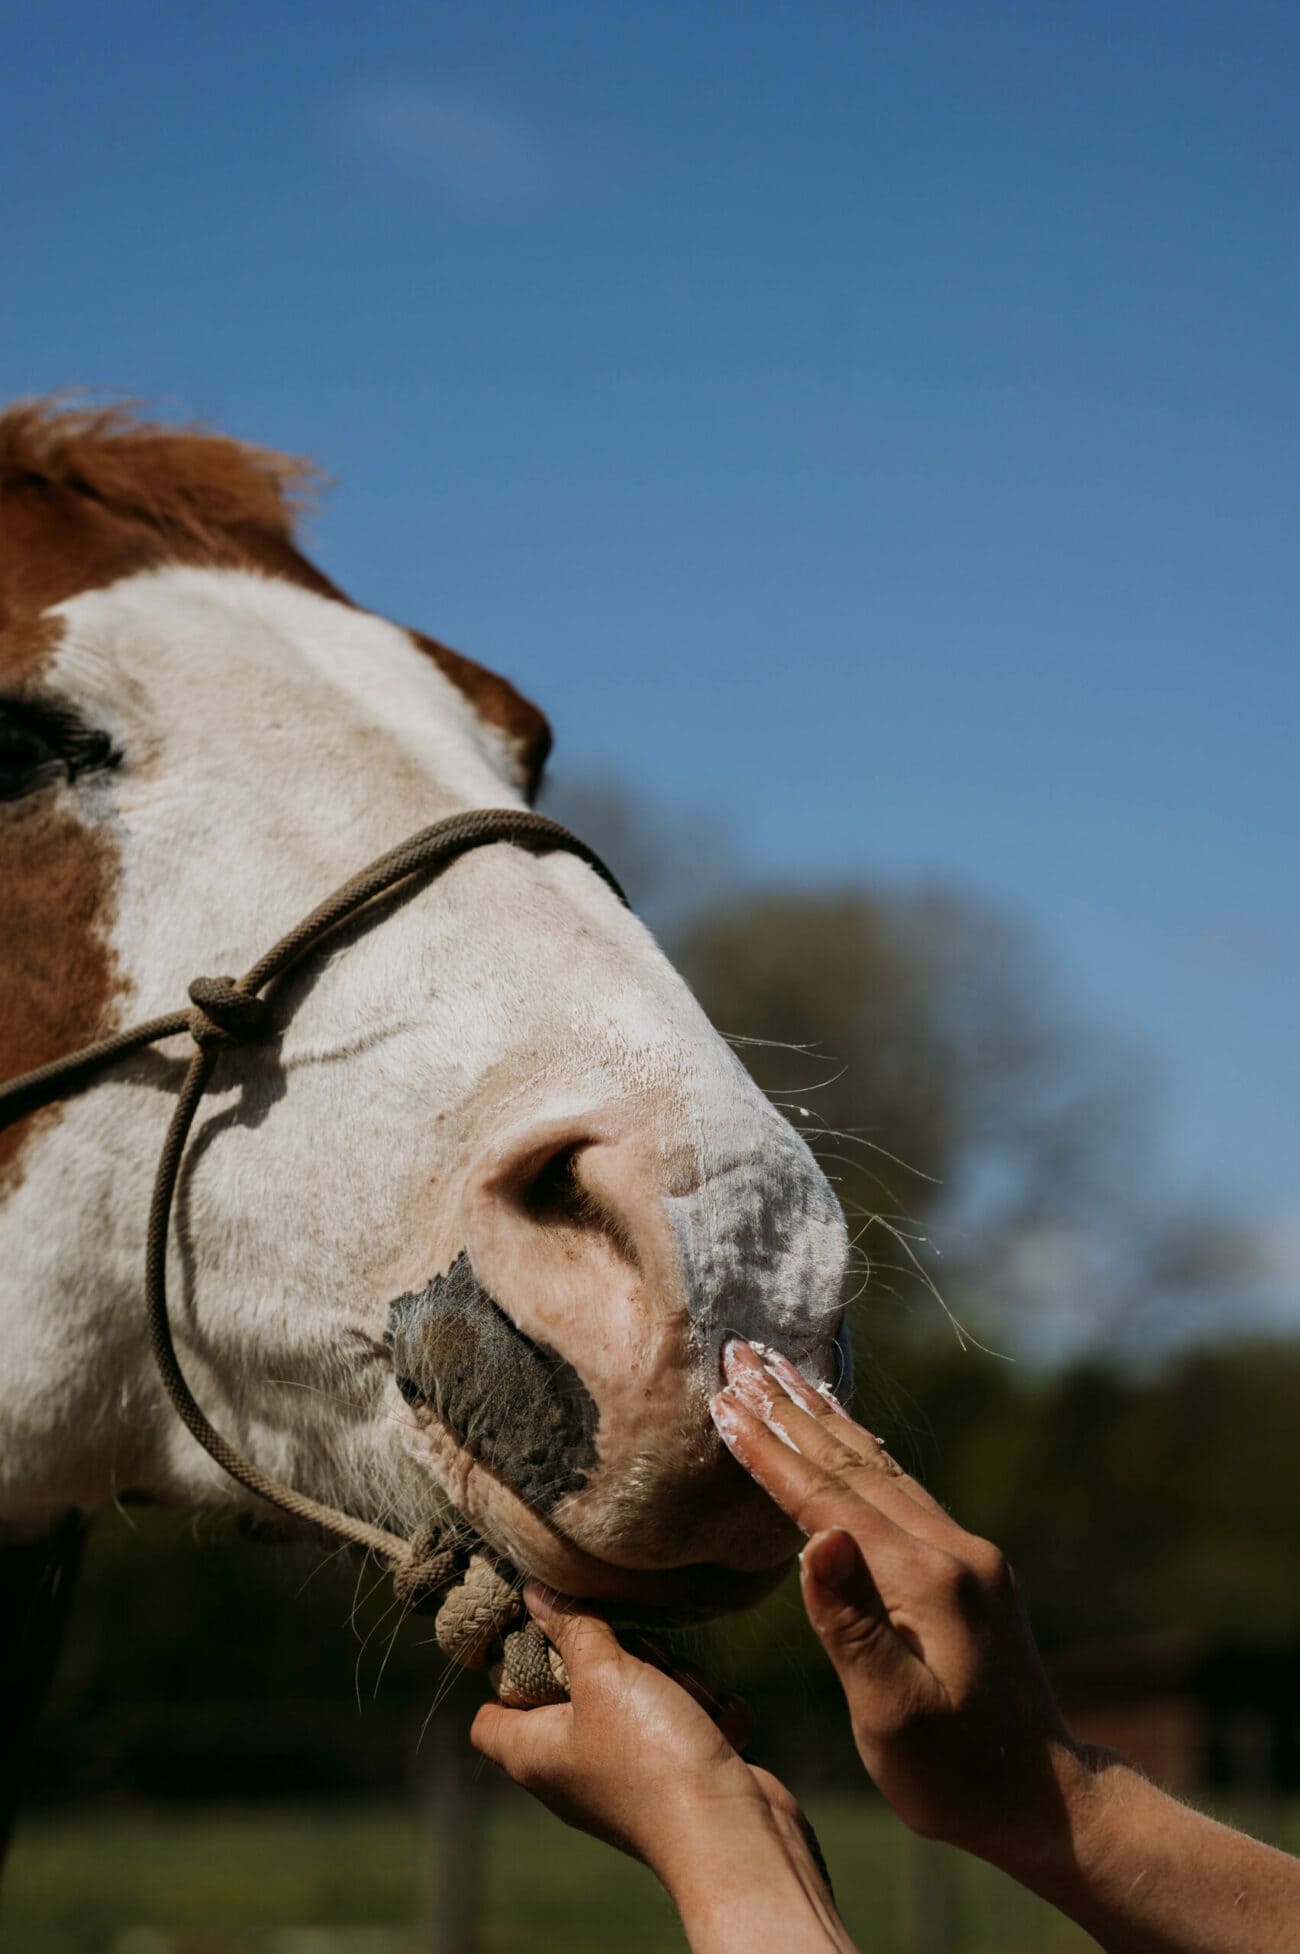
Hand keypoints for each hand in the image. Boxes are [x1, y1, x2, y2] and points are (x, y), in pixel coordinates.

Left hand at [471, 1583, 767, 1872]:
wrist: (727, 1832)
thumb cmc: (651, 1756)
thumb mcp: (604, 1674)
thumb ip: (571, 1627)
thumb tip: (535, 1590)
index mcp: (534, 1752)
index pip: (487, 1717)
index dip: (503, 1675)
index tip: (538, 1633)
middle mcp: (572, 1768)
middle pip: (577, 1688)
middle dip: (617, 1658)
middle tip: (635, 1661)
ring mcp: (625, 1773)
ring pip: (641, 1693)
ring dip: (673, 1680)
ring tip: (685, 1701)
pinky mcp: (675, 1772)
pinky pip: (682, 1718)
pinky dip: (703, 1713)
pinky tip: (715, 1725)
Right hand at [712, 1338, 1087, 1869]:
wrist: (1047, 1799)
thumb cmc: (956, 1776)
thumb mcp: (893, 1716)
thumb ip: (851, 1626)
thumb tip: (815, 1538)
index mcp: (925, 1579)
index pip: (830, 1499)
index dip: (772, 1451)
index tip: (724, 1401)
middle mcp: (951, 1548)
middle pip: (854, 1462)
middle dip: (790, 1408)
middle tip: (741, 1353)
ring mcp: (965, 1552)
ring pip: (880, 1465)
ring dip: (825, 1417)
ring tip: (783, 1370)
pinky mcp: (969, 1566)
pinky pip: (901, 1488)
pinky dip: (860, 1450)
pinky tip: (844, 1432)